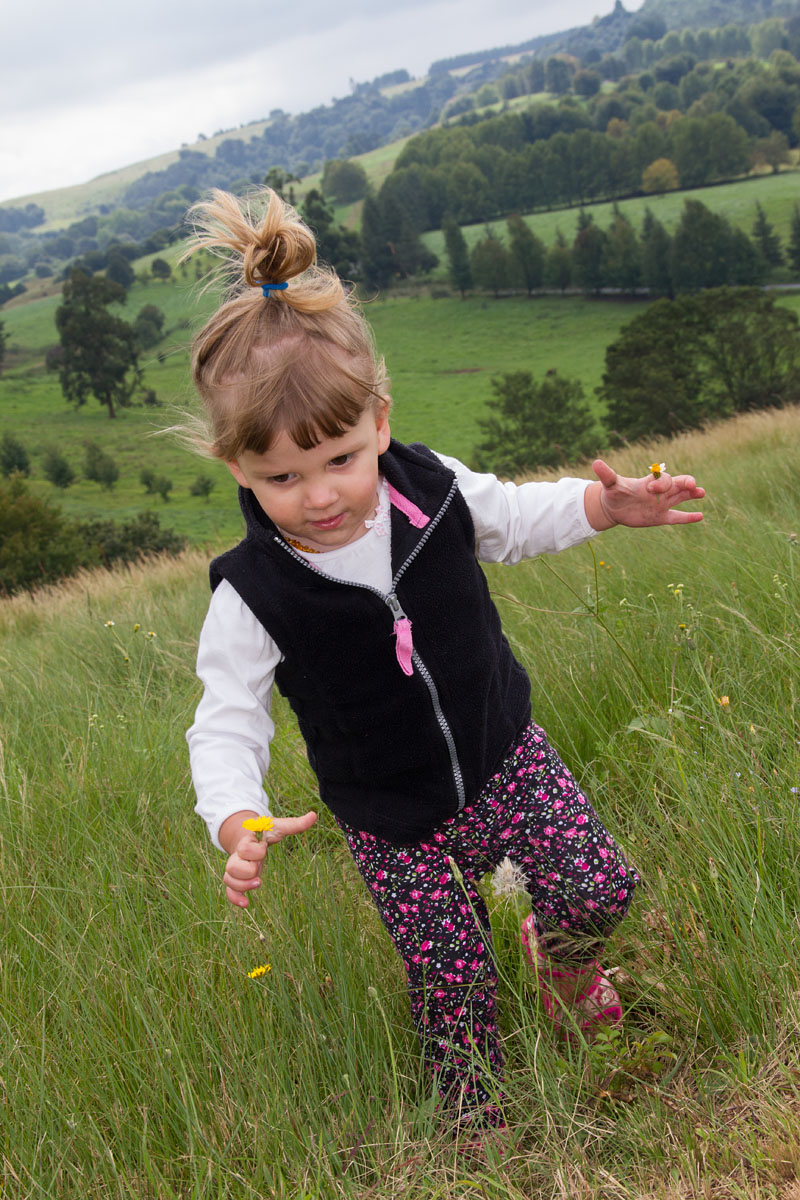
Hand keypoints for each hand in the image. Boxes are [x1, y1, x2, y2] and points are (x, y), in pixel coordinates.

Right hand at [222, 811, 316, 907]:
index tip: (264, 847)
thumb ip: (294, 824)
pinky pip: (229, 891)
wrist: (246, 834)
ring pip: (229, 880)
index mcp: (246, 842)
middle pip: (233, 867)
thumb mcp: (277, 827)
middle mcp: (237, 856)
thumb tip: (314, 815)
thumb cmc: (264, 831)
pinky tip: (247, 904)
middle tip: (259, 866)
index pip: (245, 848)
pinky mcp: (237, 879)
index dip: (256, 850)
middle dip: (250, 869)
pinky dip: (235, 898)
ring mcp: (235, 868)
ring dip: (243, 885)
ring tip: (258, 883)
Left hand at [587, 459, 704, 529]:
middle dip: (686, 483)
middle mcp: (659, 492)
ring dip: (691, 495)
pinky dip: (688, 517)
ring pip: (680, 498)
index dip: (659, 483)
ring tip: (702, 492)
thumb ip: (606, 474)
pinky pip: (677, 517)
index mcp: (649, 482)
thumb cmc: (613, 493)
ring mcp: (661, 504)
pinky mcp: (660, 517)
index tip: (650, 489)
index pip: (661, 479)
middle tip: (693, 485)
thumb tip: (595, 462)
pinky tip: (700, 516)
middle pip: (677, 484)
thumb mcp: (610, 484)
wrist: (613, 508)